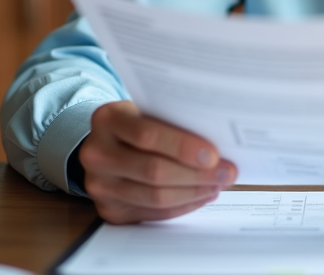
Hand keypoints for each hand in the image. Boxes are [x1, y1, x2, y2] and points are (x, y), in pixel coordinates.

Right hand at [80, 100, 236, 223]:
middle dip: (197, 175)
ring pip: (155, 197)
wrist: (104, 144)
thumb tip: (219, 142)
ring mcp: (99, 185)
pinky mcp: (109, 209)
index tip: (214, 154)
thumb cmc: (137, 122)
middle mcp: (96, 153)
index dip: (183, 147)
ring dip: (194, 193)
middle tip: (227, 173)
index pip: (147, 135)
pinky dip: (183, 206)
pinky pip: (153, 213)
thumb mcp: (146, 110)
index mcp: (106, 119)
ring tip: (219, 184)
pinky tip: (203, 195)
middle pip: (153, 171)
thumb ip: (172, 120)